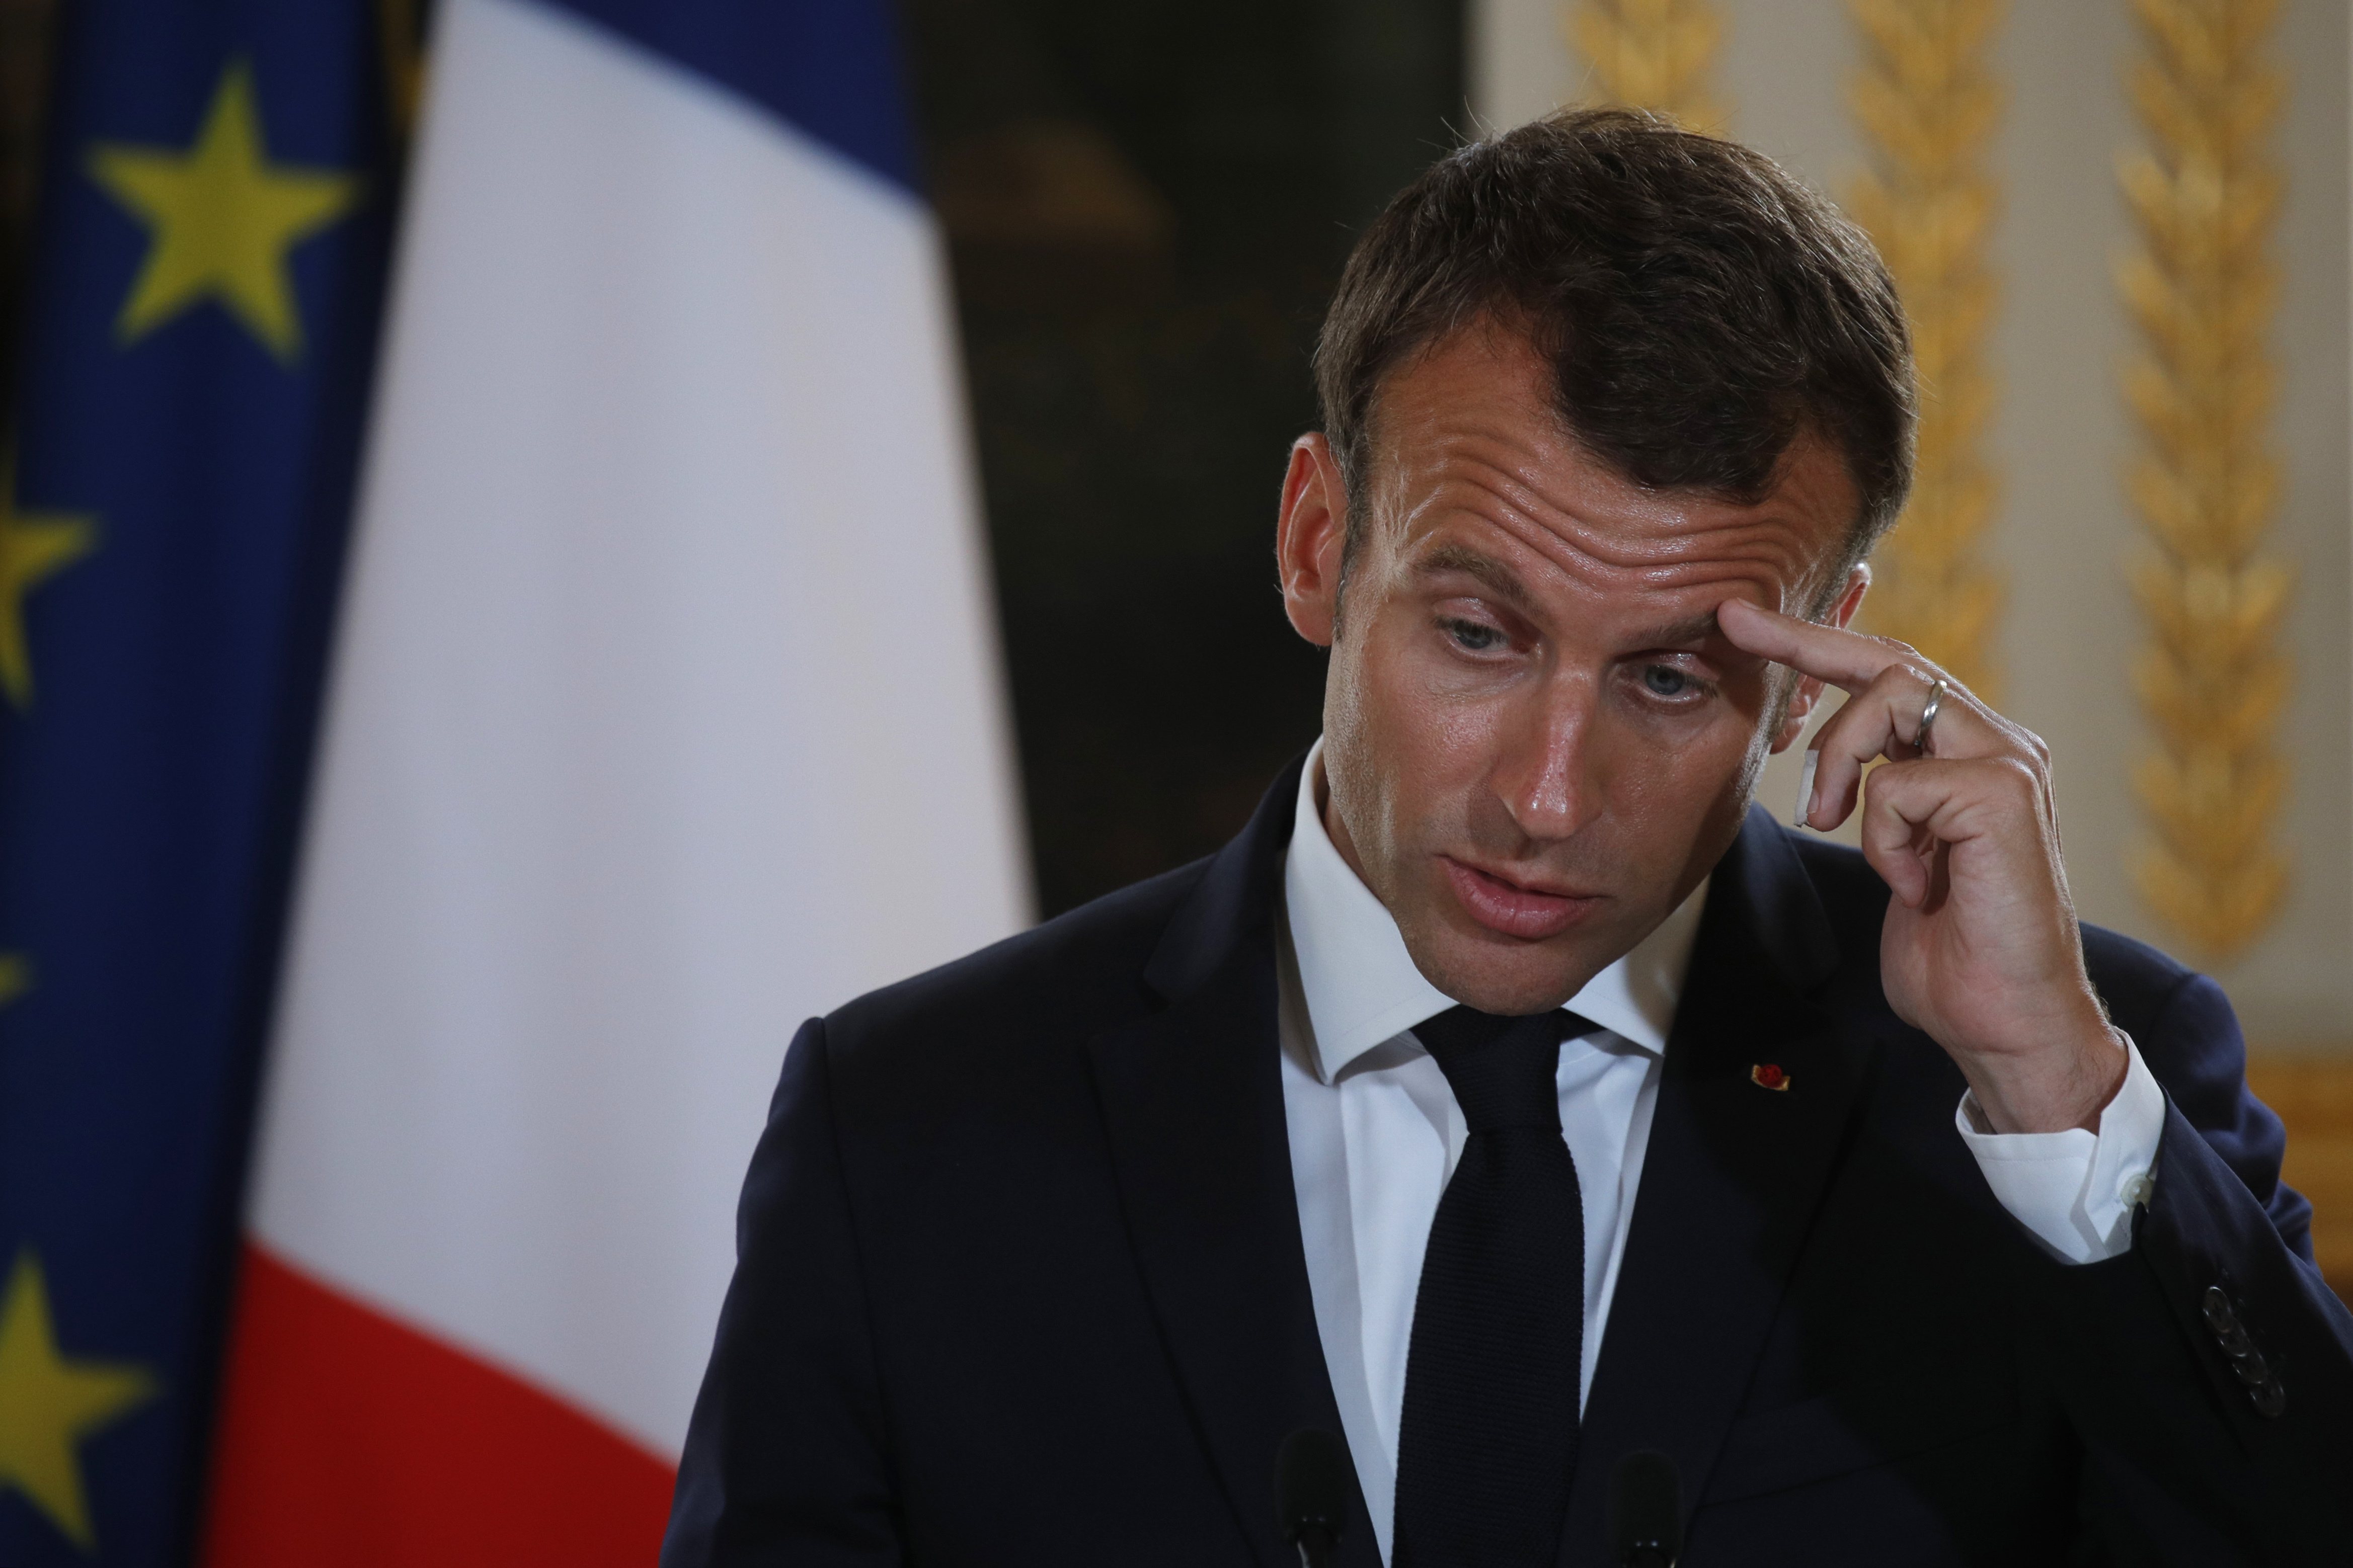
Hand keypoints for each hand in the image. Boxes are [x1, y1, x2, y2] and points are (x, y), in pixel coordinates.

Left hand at [1718, 597, 2126, 1133]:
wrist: (2005, 1023)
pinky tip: (1910, 886)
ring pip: (1891, 696)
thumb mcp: (1895, 858)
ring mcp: (2009, 763)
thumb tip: (1826, 769)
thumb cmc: (1951, 954)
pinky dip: (1879, 838)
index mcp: (1971, 755)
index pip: (1892, 673)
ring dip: (1835, 759)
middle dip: (1804, 638)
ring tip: (1825, 821)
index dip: (1820, 641)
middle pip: (1891, 658)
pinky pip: (1896, 782)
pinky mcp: (2003, 794)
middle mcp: (1998, 744)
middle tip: (1736, 624)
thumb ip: (1878, 803)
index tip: (1747, 620)